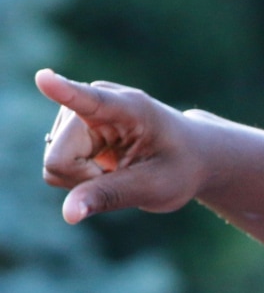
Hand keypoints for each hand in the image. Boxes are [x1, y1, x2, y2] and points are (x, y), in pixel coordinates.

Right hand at [37, 69, 206, 221]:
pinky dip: (81, 178)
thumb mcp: (154, 188)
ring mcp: (77, 112)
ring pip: (54, 165)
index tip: (44, 78)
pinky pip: (56, 168)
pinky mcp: (68, 127)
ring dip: (85, 179)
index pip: (89, 99)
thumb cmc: (179, 167)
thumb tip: (69, 214)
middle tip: (124, 176)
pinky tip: (106, 167)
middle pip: (58, 158)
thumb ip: (109, 196)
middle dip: (86, 180)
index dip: (64, 90)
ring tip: (120, 168)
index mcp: (129, 107)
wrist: (191, 154)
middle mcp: (94, 100)